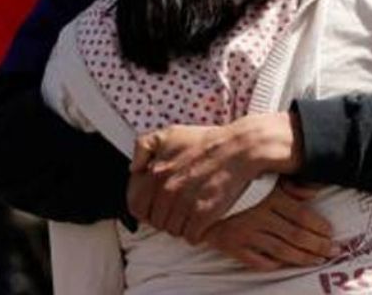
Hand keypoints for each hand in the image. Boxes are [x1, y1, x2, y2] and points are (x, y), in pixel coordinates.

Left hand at [127, 113, 303, 241]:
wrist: (238, 149)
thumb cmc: (206, 142)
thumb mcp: (168, 134)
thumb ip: (143, 147)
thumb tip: (133, 169)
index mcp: (155, 172)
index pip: (135, 206)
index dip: (145, 209)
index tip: (155, 206)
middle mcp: (167, 189)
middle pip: (155, 221)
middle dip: (165, 217)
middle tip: (177, 210)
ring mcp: (184, 203)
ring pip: (173, 230)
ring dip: (181, 225)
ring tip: (191, 213)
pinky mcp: (203, 214)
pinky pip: (191, 236)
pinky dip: (196, 232)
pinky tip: (202, 220)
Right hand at [200, 180, 335, 269]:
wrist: (192, 191)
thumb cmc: (231, 179)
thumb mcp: (261, 175)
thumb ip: (289, 183)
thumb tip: (315, 190)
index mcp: (268, 196)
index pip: (302, 216)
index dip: (320, 228)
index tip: (331, 234)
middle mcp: (258, 215)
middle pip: (296, 236)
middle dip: (318, 246)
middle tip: (332, 251)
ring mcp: (244, 232)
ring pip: (281, 251)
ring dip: (302, 258)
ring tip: (316, 260)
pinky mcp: (231, 245)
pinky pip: (256, 260)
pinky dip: (272, 264)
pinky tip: (282, 264)